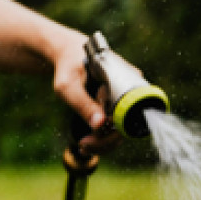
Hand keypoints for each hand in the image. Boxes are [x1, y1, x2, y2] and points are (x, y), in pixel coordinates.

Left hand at [48, 32, 122, 155]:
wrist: (70, 54)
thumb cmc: (68, 67)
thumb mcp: (68, 85)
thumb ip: (82, 103)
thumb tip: (100, 124)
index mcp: (125, 81)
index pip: (127, 117)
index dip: (111, 134)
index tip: (89, 140)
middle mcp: (133, 90)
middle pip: (127, 126)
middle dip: (105, 141)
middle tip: (83, 145)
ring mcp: (129, 98)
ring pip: (123, 129)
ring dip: (105, 141)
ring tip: (84, 144)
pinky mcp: (122, 105)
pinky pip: (119, 125)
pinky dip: (106, 136)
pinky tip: (90, 140)